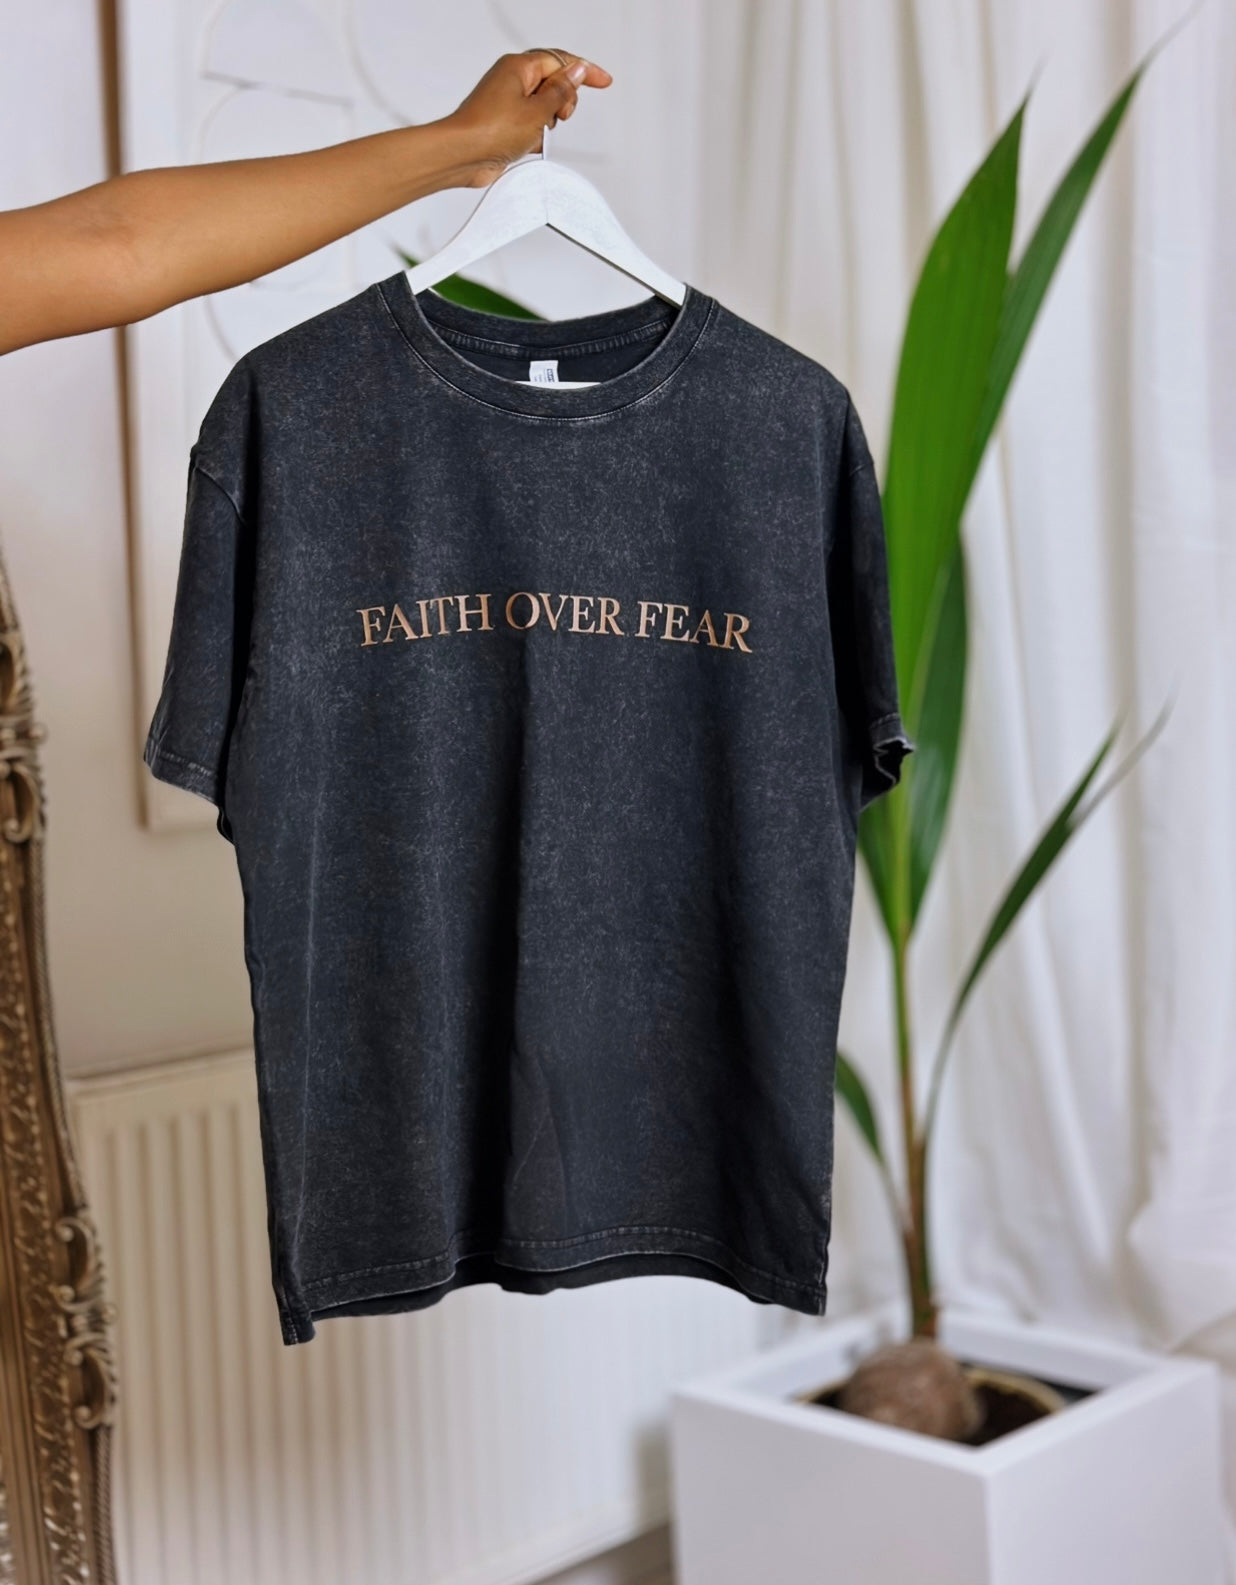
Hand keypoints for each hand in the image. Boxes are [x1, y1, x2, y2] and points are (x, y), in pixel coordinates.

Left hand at [443, 50, 613, 188]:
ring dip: (547, 123)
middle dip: (562, 102)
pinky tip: (528, 144)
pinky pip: (531, 125)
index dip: (584, 71)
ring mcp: (507, 102)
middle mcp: (512, 80)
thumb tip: (578, 71)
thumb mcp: (537, 110)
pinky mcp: (504, 123)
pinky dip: (534, 135)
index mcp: (519, 67)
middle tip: (558, 116)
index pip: (560, 61)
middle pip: (553, 84)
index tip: (603, 81)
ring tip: (536, 133)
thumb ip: (562, 91)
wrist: (462, 155)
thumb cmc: (490, 130)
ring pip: (543, 108)